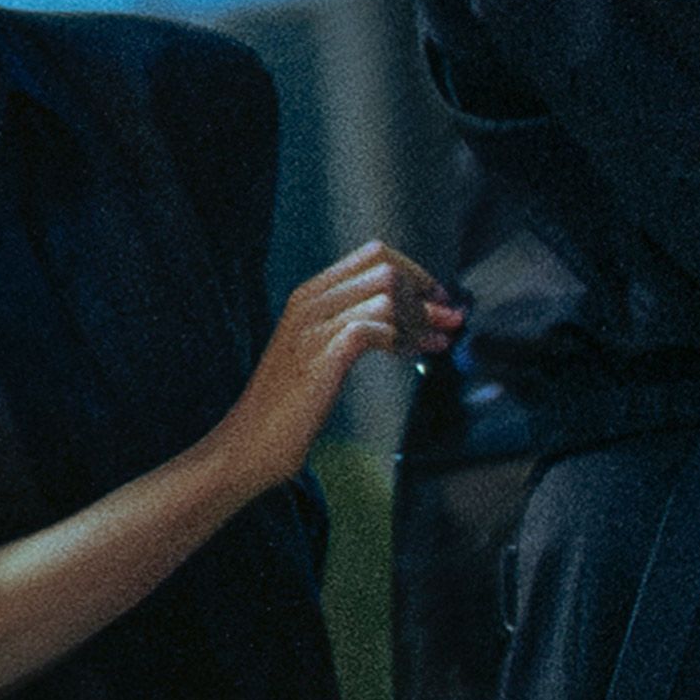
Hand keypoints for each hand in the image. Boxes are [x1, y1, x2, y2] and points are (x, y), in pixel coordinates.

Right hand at [219, 239, 458, 493]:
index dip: (415, 272)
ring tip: (431, 346)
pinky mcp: (321, 356)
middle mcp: (309, 302)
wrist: (250, 445)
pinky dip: (400, 339)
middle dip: (426, 295)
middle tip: (449, 323)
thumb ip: (355, 324)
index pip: (374, 254)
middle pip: (386, 269)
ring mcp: (312, 327)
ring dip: (419, 319)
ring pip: (386, 294)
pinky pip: (373, 327)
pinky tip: (408, 357)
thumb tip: (414, 314)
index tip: (438, 297)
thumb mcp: (320, 351)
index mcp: (309, 294)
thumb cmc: (291, 405)